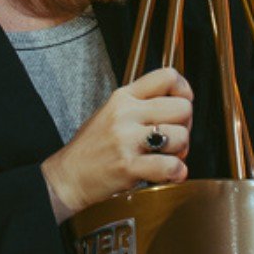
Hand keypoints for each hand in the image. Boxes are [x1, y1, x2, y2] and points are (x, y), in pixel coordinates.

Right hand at [41, 67, 193, 221]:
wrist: (68, 176)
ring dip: (180, 151)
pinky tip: (168, 173)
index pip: (167, 76)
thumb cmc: (91, 148)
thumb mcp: (111, 112)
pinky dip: (176, 173)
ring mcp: (126, 139)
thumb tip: (177, 105)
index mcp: (123, 97)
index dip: (184, 91)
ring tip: (167, 156)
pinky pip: (170, 166)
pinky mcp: (128, 166)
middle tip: (174, 138)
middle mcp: (126, 114)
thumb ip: (140, 104)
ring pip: (181, 137)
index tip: (182, 104)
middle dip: (186, 126)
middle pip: (183, 108)